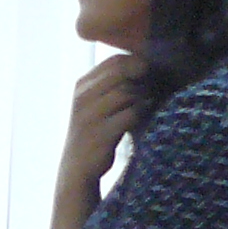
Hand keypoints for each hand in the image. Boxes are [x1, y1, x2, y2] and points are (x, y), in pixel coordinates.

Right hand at [61, 53, 150, 195]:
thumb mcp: (94, 102)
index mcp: (81, 86)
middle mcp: (82, 97)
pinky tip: (143, 118)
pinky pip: (131, 114)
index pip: (114, 61)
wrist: (77, 167)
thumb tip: (144, 63)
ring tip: (146, 104)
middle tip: (150, 89)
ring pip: (127, 92)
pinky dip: (142, 113)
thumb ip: (111, 83)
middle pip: (121, 72)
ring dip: (142, 97)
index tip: (148, 76)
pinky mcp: (101, 133)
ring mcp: (89, 115)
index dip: (138, 63)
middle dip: (142, 78)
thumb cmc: (93, 131)